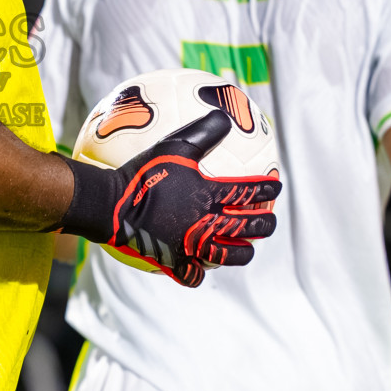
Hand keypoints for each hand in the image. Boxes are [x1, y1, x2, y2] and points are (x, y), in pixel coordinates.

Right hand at [63, 111, 280, 286]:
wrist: (113, 205)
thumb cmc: (142, 173)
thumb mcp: (173, 146)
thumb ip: (202, 132)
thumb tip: (226, 116)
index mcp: (209, 195)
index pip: (249, 192)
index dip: (267, 190)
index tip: (276, 187)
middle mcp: (207, 223)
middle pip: (247, 227)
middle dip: (265, 225)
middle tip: (271, 222)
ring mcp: (192, 246)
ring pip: (228, 255)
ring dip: (242, 253)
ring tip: (247, 250)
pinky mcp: (175, 261)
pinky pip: (193, 275)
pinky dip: (198, 273)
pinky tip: (200, 269)